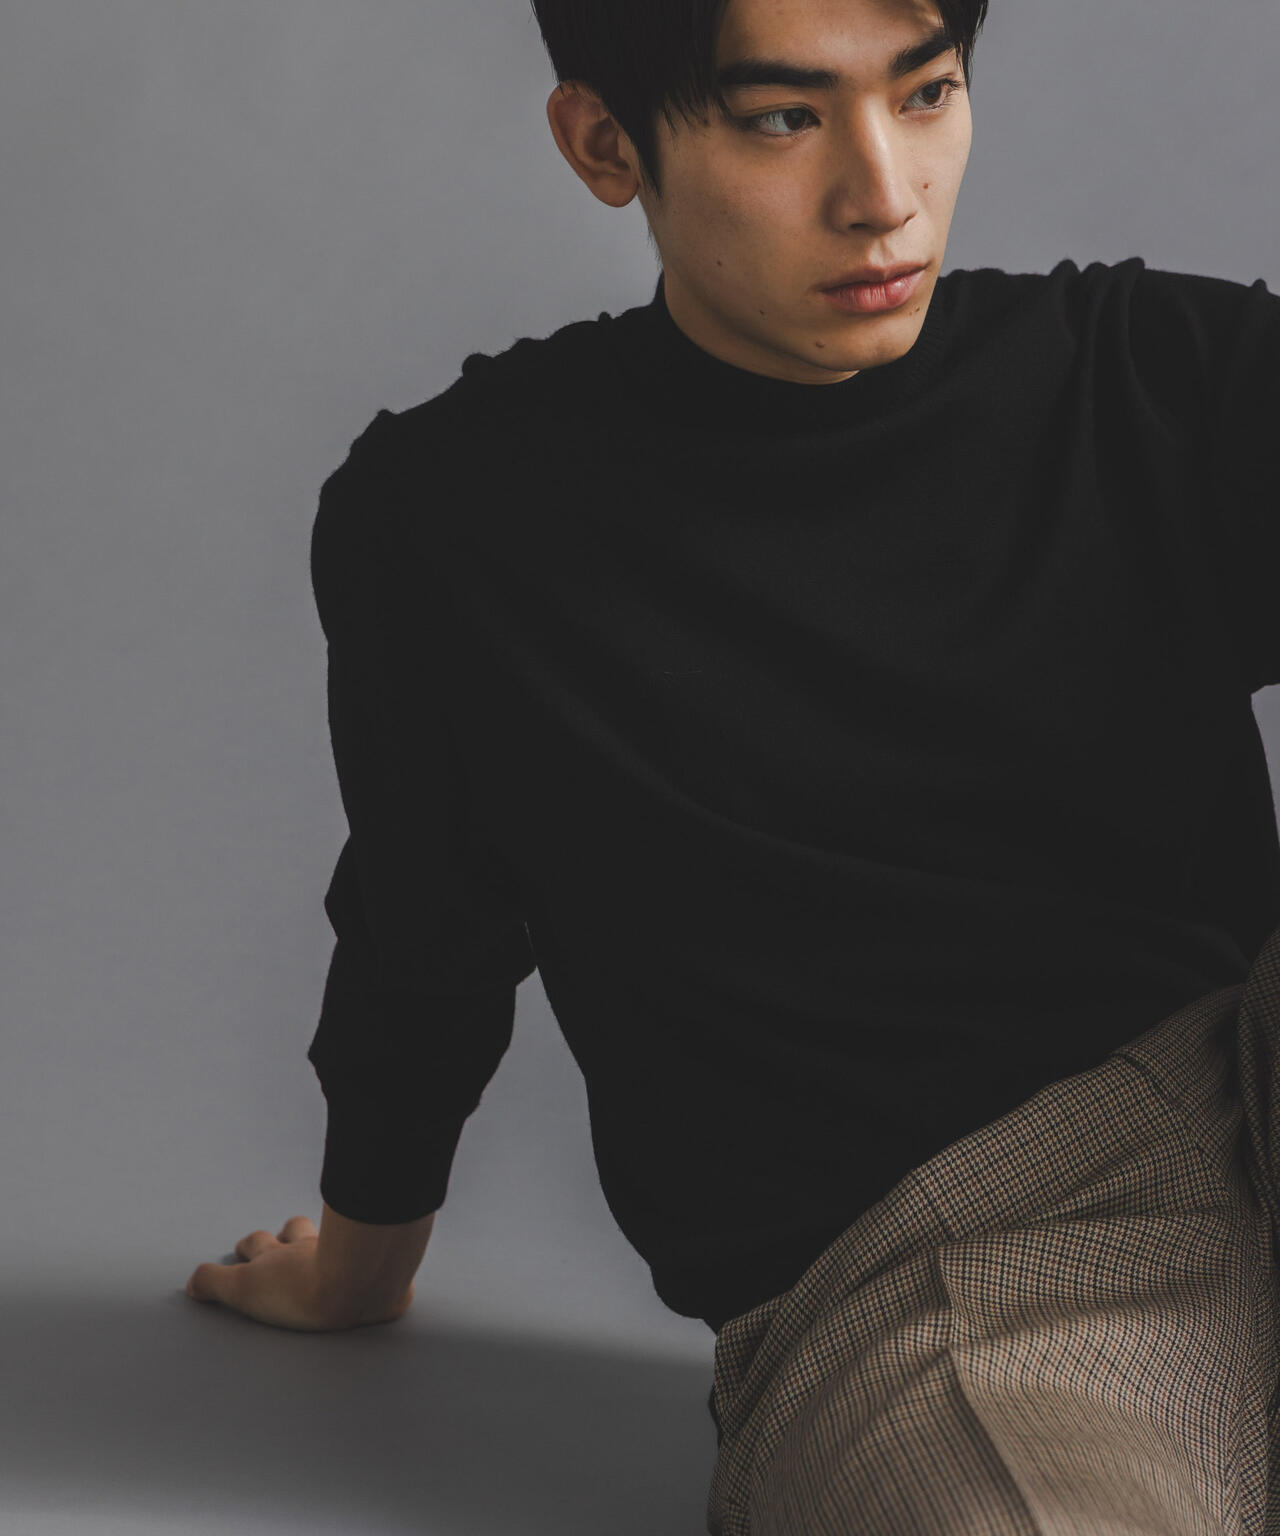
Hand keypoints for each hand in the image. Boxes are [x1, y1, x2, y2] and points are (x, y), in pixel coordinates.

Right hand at [185, 1214, 414, 1331]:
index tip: (243, 1248)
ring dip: (319, 1238)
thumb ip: (215, 1284)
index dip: (248, 1246)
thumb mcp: (245, 1289)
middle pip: (294, 1231)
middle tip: (277, 1241)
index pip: (257, 1244)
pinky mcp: (379, 1270)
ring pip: (329, 1235)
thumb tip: (193, 1283)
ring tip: (317, 1243)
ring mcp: (346, 1254)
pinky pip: (379, 1258)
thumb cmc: (301, 1291)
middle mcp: (312, 1250)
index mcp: (281, 1257)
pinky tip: (379, 1263)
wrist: (359, 1285)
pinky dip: (372, 1256)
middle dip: (282, 1235)